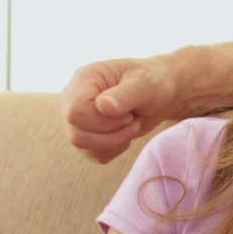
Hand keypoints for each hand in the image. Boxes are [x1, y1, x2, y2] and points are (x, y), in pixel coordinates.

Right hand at [60, 58, 179, 162]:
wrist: (160, 94)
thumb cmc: (154, 83)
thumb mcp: (146, 84)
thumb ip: (125, 95)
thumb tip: (103, 107)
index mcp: (84, 79)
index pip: (76, 111)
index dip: (103, 121)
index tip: (128, 114)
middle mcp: (72, 99)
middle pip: (77, 134)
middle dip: (113, 133)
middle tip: (133, 120)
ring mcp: (77, 119)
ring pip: (83, 146)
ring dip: (115, 142)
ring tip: (132, 125)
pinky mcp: (86, 135)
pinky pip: (93, 154)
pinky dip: (115, 149)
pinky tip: (126, 133)